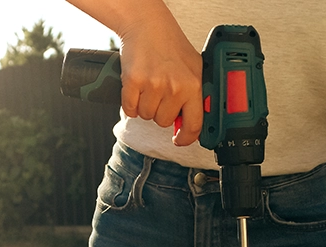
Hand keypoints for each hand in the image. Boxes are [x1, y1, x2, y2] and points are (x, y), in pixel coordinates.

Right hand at [117, 25, 203, 145]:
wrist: (147, 26)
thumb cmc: (170, 45)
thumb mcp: (193, 68)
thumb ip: (195, 96)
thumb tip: (190, 124)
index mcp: (194, 85)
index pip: (194, 124)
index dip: (185, 138)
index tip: (179, 141)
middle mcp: (175, 87)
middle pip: (164, 121)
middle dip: (160, 111)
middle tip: (160, 92)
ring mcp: (154, 85)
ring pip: (146, 116)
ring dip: (144, 106)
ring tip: (148, 86)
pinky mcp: (133, 82)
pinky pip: (130, 109)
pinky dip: (130, 103)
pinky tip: (136, 88)